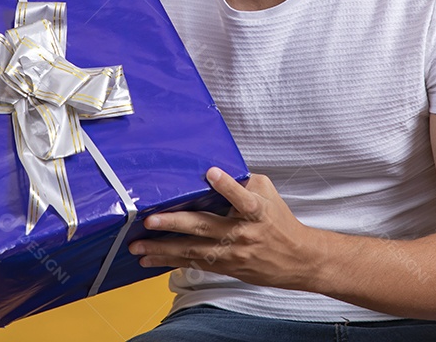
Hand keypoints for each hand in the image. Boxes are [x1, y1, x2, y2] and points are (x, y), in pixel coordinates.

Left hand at [128, 167, 316, 289]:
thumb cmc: (279, 221)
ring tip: (138, 246)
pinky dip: (170, 262)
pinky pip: (194, 263)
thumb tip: (215, 169)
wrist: (298, 260)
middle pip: (206, 227)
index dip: (227, 186)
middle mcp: (242, 233)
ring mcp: (232, 253)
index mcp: (256, 212)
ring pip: (193, 250)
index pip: (243, 198)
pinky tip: (149, 260)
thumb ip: (243, 182)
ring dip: (163, 249)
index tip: (210, 172)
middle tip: (151, 220)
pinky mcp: (225, 266)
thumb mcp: (268, 193)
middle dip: (175, 224)